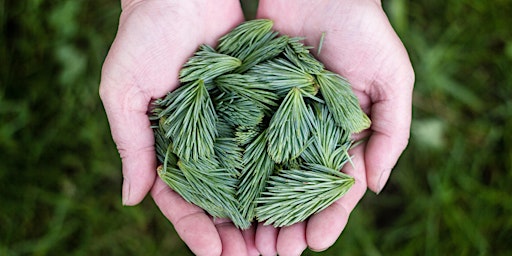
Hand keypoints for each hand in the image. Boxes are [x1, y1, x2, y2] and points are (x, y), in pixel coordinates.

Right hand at [99, 1, 258, 254]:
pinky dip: (283, 171)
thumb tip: (130, 199)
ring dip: (263, 213)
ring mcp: (232, 126)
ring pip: (249, 180)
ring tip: (280, 244)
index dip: (194, 230)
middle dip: (234, 233)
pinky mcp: (257, 105)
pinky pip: (270, 142)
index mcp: (168, 146)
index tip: (214, 253)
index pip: (179, 199)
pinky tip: (298, 195)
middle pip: (219, 199)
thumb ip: (131, 145)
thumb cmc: (142, 38)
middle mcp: (202, 142)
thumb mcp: (123, 92)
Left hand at [255, 0, 413, 253]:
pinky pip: (244, 140)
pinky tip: (226, 196)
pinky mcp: (254, 103)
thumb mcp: (393, 79)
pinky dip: (236, 170)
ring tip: (249, 240)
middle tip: (274, 253)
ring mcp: (280, 121)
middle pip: (297, 190)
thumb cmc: (364, 30)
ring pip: (267, 174)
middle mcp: (310, 134)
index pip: (337, 187)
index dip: (329, 218)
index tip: (313, 243)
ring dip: (259, 209)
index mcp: (344, 135)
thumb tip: (374, 187)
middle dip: (288, 223)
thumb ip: (391, 133)